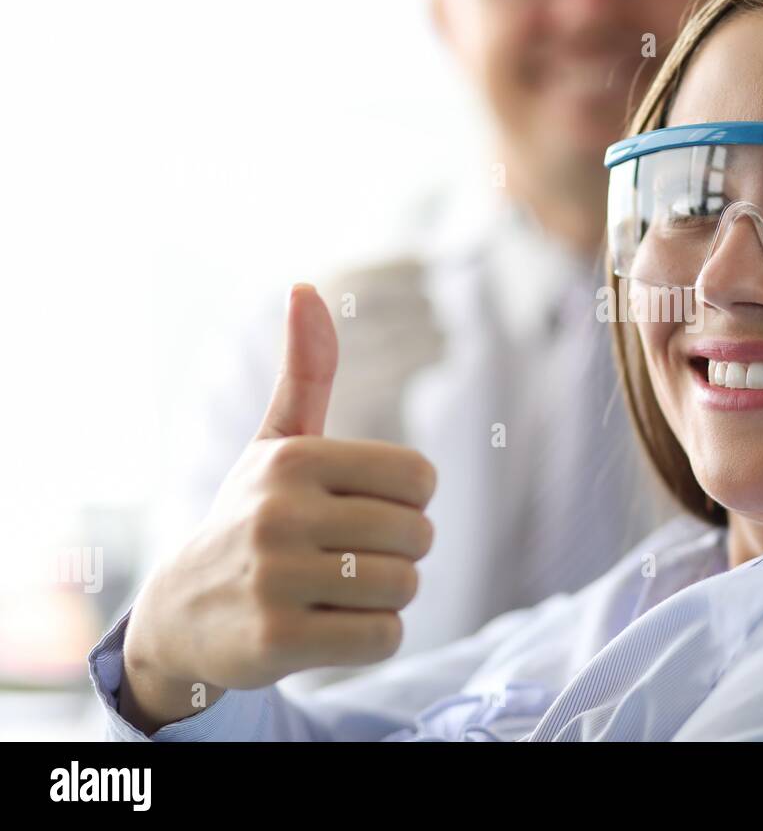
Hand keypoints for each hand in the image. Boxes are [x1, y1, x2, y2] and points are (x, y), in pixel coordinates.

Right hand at [118, 284, 435, 730]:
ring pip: (404, 589)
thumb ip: (306, 372)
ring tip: (334, 593)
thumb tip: (305, 286)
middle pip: (418, 537)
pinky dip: (370, 639)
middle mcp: (279, 513)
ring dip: (384, 599)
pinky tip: (325, 628)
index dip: (406, 502)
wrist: (177, 615)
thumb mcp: (274, 444)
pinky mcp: (274, 641)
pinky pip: (382, 639)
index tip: (361, 511)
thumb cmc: (248, 518)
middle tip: (346, 560)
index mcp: (294, 459)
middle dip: (398, 554)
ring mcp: (274, 579)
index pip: (420, 479)